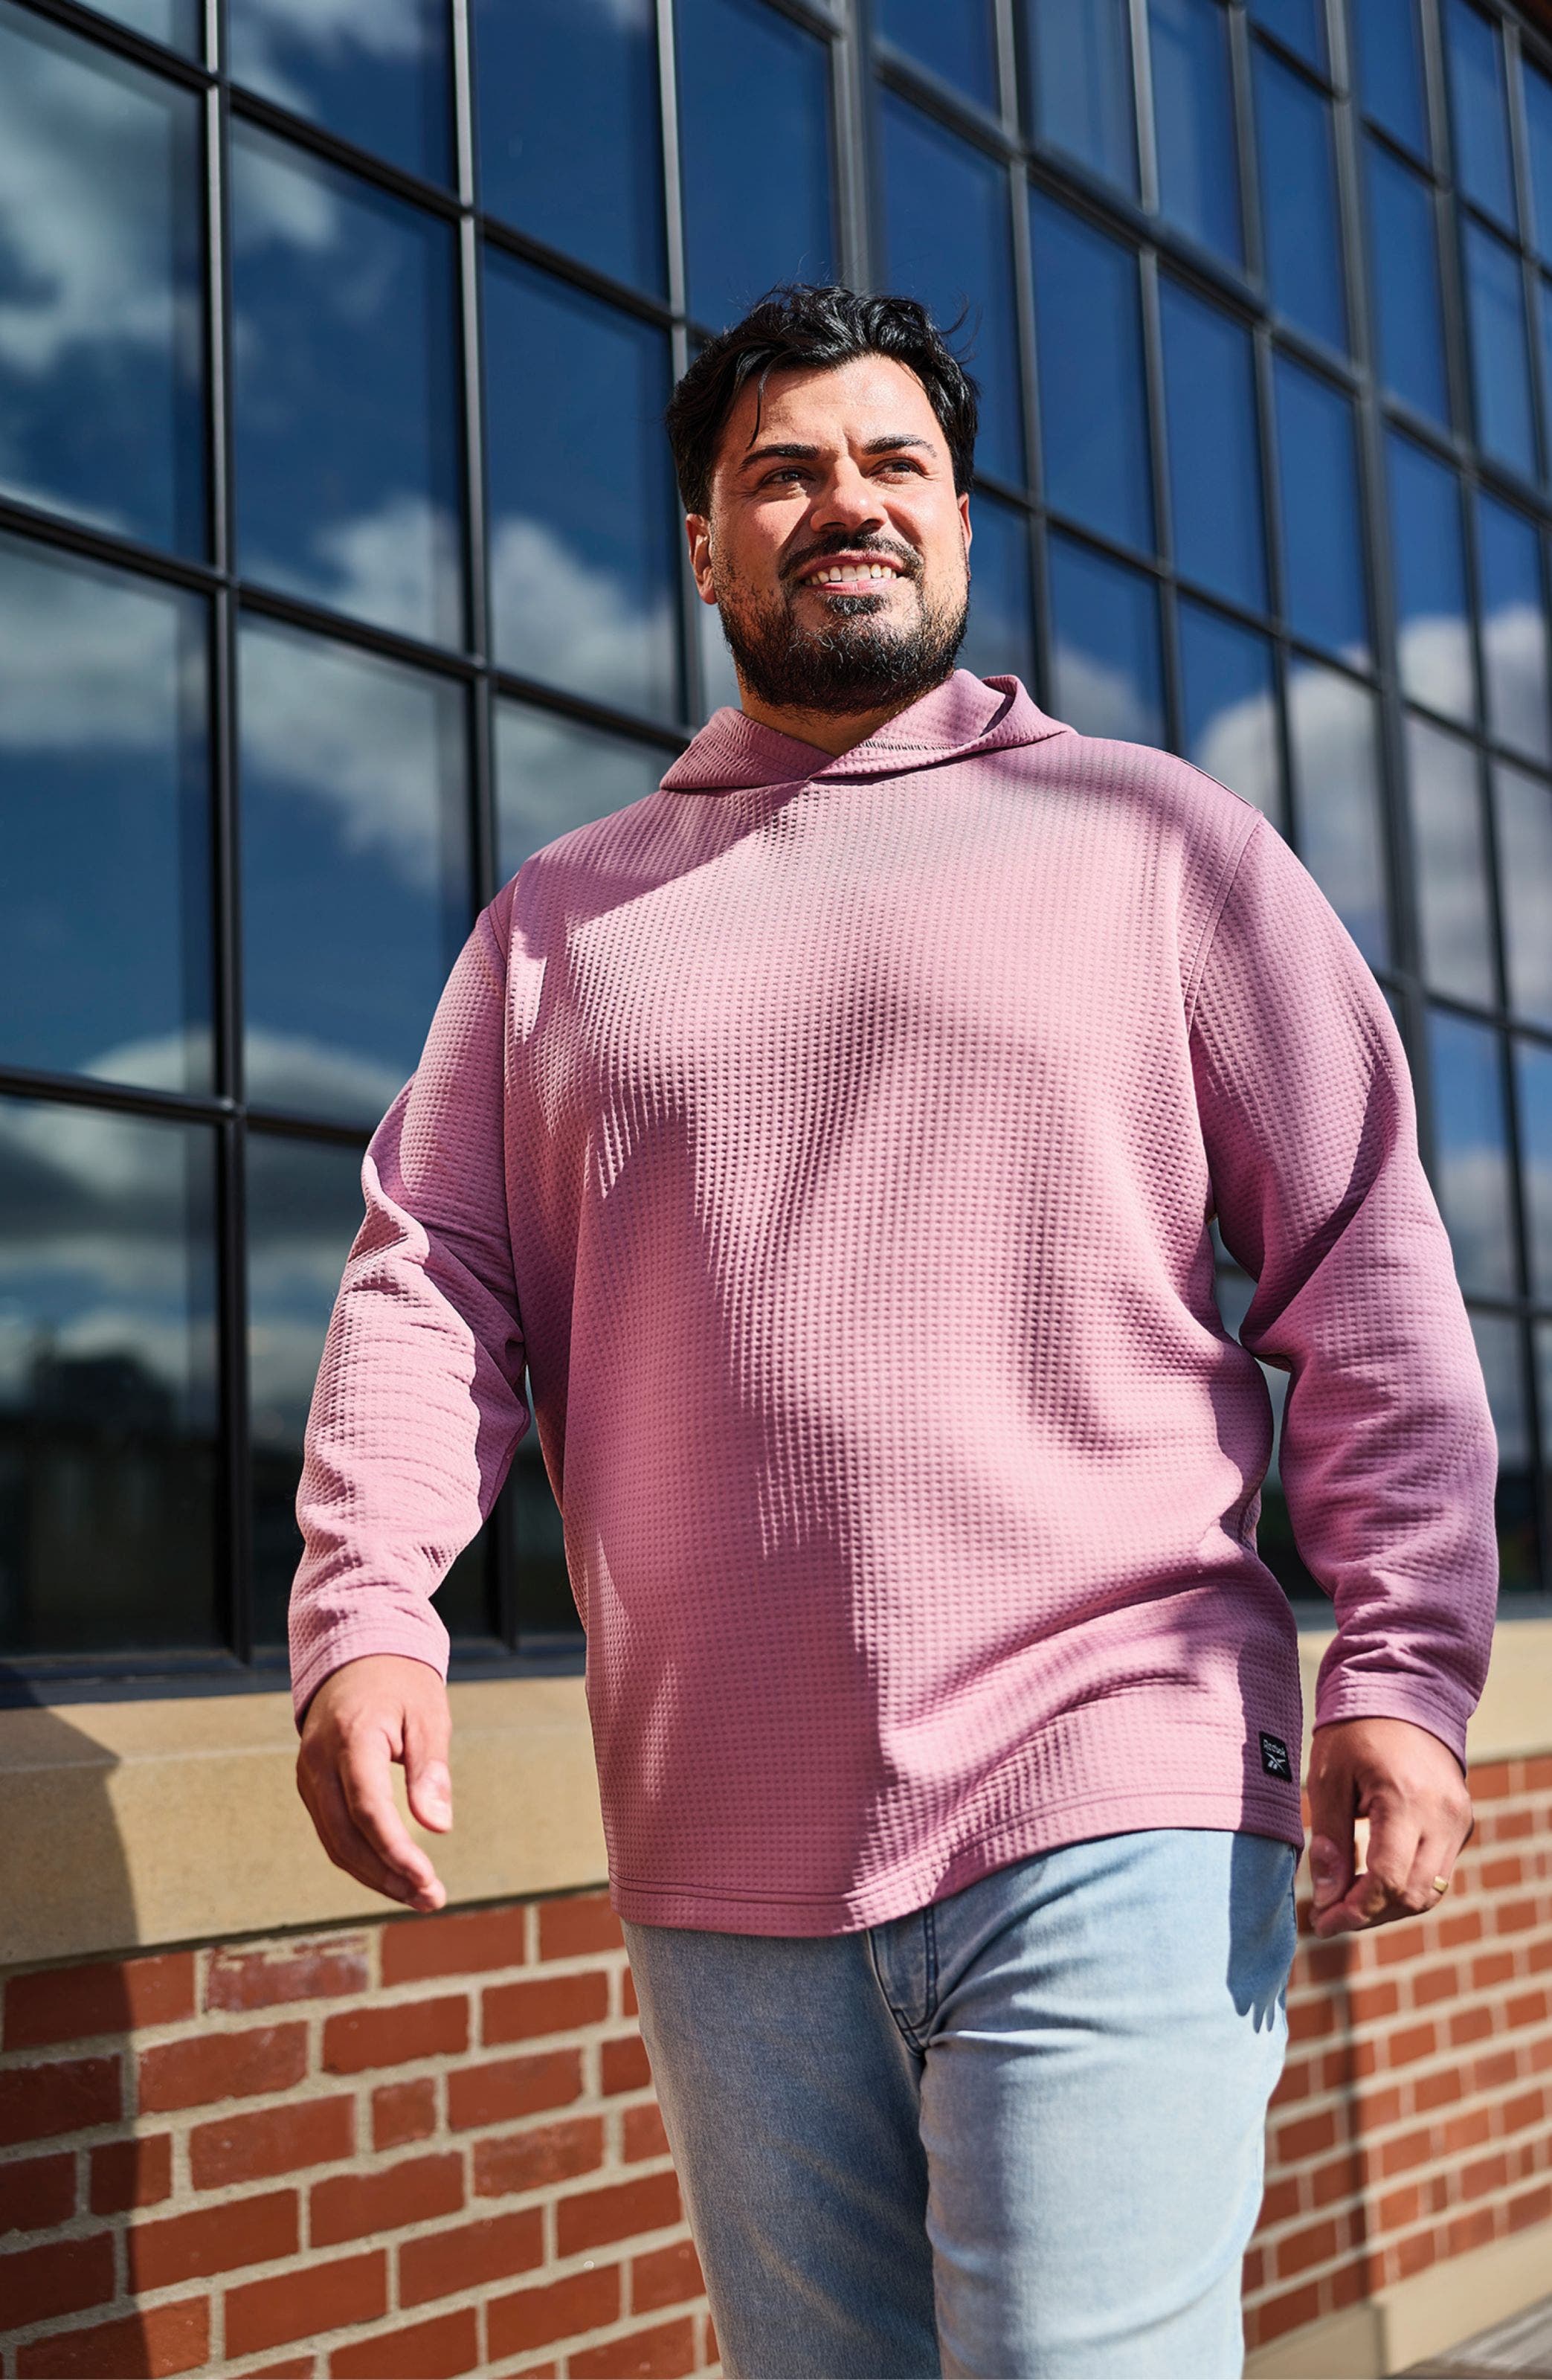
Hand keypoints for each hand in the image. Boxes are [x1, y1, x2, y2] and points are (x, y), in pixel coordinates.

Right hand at [296, 1654, 453, 1911]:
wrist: (355, 1651)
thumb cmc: (400, 1681)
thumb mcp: (428, 1714)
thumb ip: (430, 1770)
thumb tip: (438, 1828)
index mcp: (352, 1736)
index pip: (368, 1808)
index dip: (396, 1852)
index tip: (428, 1880)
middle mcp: (319, 1760)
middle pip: (347, 1836)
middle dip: (388, 1877)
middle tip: (430, 1899)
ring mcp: (308, 1774)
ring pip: (335, 1842)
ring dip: (375, 1876)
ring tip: (417, 1895)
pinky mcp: (310, 1784)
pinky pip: (331, 1831)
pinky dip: (360, 1857)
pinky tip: (392, 1873)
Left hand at [1306, 1715, 1473, 1938]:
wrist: (1402, 1691)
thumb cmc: (1356, 1729)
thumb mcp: (1327, 1776)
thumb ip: (1329, 1837)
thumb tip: (1328, 1894)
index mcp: (1405, 1799)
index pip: (1387, 1881)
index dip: (1353, 1911)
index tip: (1322, 1921)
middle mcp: (1442, 1815)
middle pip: (1414, 1896)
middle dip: (1370, 1915)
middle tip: (1330, 1915)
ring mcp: (1458, 1819)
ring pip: (1432, 1891)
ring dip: (1390, 1905)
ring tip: (1348, 1900)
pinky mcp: (1461, 1821)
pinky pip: (1439, 1871)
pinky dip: (1408, 1885)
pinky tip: (1372, 1879)